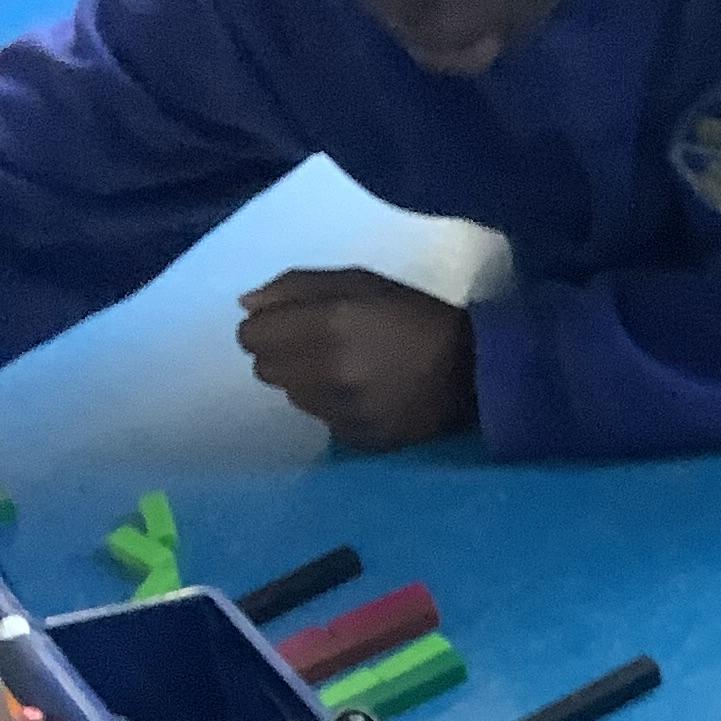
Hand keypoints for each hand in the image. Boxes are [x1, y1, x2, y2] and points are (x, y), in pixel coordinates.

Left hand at [235, 269, 477, 449]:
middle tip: (321, 345)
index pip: (251, 335)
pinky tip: (366, 393)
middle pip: (264, 369)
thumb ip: (297, 287)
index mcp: (327, 325)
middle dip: (285, 354)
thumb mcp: (359, 281)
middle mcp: (327, 372)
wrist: (474, 369)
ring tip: (349, 368)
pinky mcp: (356, 439)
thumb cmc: (414, 314)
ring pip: (291, 395)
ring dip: (308, 381)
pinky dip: (334, 406)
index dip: (268, 326)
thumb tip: (246, 304)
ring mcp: (341, 411)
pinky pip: (320, 420)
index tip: (290, 323)